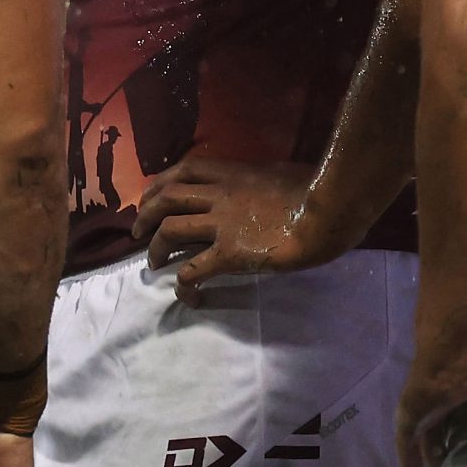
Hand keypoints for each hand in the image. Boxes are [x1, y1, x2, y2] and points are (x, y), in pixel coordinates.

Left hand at [133, 157, 342, 302]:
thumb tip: (268, 183)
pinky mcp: (230, 253)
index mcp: (234, 173)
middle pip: (166, 197)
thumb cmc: (318, 189)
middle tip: (136, 233)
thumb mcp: (285, 173)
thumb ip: (267, 179)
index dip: (159, 183)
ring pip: (170, 230)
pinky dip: (184, 285)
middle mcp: (220, 194)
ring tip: (152, 264)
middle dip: (145, 215)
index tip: (150, 196)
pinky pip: (193, 270)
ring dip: (154, 248)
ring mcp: (222, 223)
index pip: (184, 170)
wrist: (330, 210)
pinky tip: (190, 296)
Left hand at [395, 333, 466, 466]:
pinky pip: (405, 440)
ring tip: (435, 466)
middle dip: (444, 432)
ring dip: (426, 444)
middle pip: (441, 416)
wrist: (462, 352)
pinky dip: (408, 457)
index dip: (466, 410)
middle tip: (450, 454)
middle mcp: (445, 390)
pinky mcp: (410, 413)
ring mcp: (424, 402)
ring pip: (421, 428)